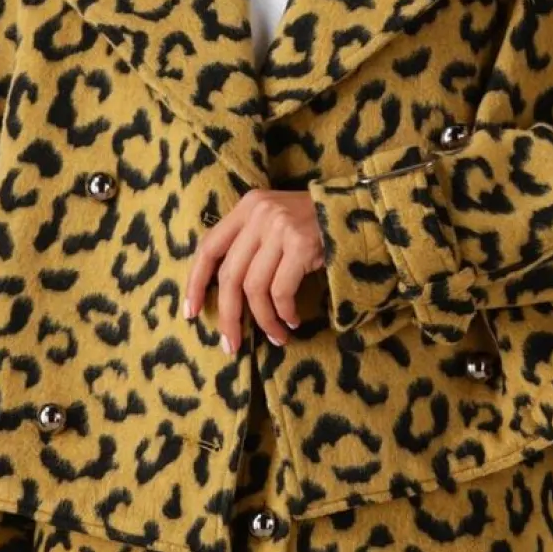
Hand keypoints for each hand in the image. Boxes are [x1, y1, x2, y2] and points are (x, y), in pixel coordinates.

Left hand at [184, 189, 323, 353]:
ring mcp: (280, 227)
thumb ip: (251, 243)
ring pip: (254, 288)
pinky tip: (292, 321)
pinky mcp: (301, 245)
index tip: (191, 312)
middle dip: (229, 316)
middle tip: (231, 345)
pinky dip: (283, 313)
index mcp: (247, 207)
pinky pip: (281, 291)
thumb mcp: (276, 221)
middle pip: (230, 275)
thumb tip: (227, 294)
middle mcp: (259, 213)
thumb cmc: (316, 225)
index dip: (196, 282)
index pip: (208, 247)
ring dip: (264, 320)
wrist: (361, 210)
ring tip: (277, 336)